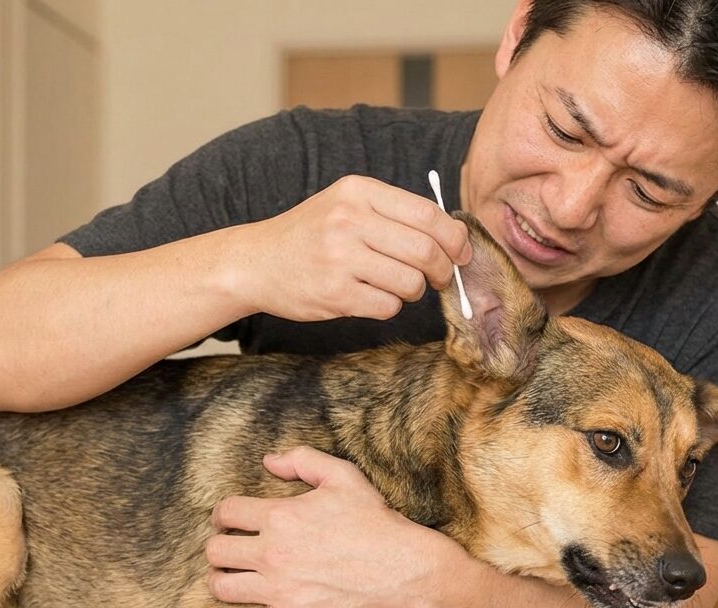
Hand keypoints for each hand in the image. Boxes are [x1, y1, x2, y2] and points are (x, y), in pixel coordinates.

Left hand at [202, 446, 452, 607]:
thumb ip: (302, 460)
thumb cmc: (374, 521)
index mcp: (280, 517)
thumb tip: (268, 460)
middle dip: (218, 547)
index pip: (227, 513)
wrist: (403, 568)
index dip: (222, 515)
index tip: (227, 521)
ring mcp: (279, 591)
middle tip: (229, 549)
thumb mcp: (343, 476)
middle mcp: (272, 554)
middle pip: (216, 551)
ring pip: (223, 587)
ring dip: (219, 580)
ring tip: (228, 577)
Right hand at [240, 175, 470, 322]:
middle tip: (441, 277)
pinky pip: (389, 306)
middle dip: (444, 269)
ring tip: (399, 286)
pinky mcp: (335, 293)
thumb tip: (456, 237)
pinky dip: (390, 306)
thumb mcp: (347, 204)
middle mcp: (349, 220)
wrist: (256, 262)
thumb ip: (396, 213)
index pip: (428, 215)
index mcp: (358, 192)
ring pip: (412, 282)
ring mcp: (340, 258)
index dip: (455, 238)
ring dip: (415, 291)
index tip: (461, 252)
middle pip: (426, 250)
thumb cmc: (312, 234)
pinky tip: (372, 296)